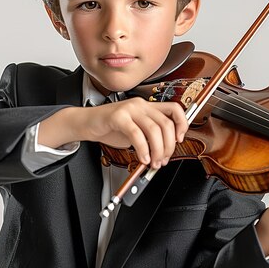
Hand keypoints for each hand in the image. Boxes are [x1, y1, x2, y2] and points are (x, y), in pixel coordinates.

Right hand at [39, 98, 187, 168]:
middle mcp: (141, 105)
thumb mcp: (136, 131)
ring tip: (152, 162)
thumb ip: (150, 138)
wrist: (86, 123)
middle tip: (162, 160)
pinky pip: (136, 134)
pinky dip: (142, 149)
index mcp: (148, 106)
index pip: (174, 109)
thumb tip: (164, 153)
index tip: (179, 139)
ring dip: (157, 150)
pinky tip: (142, 158)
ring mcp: (130, 109)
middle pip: (166, 124)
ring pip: (154, 129)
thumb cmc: (111, 127)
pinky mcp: (118, 116)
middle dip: (168, 146)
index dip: (182, 124)